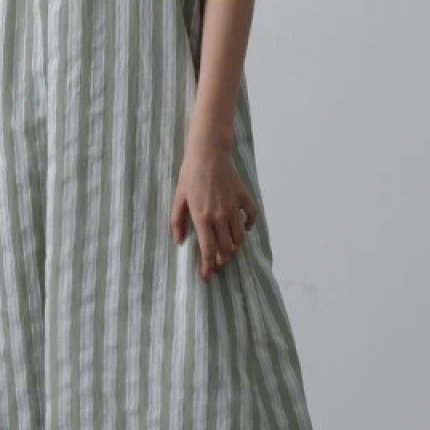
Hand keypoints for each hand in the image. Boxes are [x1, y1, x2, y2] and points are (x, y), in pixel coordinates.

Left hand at [169, 143, 259, 280]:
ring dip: (234, 247)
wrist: (209, 153)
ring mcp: (234, 208)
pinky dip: (250, 225)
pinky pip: (251, 216)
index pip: (208, 250)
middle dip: (222, 261)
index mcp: (202, 218)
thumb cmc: (190, 174)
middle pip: (225, 248)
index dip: (208, 266)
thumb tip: (179, 241)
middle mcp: (220, 216)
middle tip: (217, 266)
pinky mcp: (243, 197)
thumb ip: (177, 221)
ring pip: (239, 237)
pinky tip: (245, 229)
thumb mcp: (178, 198)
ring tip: (228, 251)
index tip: (207, 277)